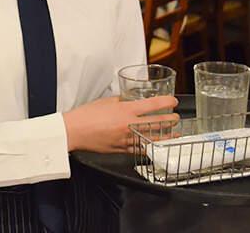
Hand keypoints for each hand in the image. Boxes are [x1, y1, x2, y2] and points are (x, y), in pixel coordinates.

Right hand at [62, 95, 178, 153]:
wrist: (74, 131)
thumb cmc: (85, 115)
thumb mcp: (105, 101)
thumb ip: (120, 101)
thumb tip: (128, 100)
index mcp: (125, 110)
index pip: (153, 105)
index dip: (166, 102)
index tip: (173, 101)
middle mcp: (129, 125)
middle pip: (157, 123)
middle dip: (170, 121)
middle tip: (176, 118)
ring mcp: (126, 138)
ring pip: (152, 138)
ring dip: (165, 136)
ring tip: (173, 135)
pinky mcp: (121, 149)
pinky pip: (140, 149)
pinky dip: (149, 147)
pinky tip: (154, 146)